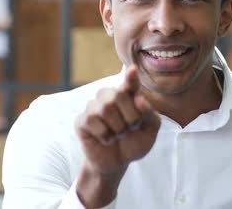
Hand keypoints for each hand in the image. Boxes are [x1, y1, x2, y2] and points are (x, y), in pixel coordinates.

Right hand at [74, 65, 160, 206]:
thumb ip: (149, 114)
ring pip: (105, 108)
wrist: (117, 162)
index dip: (131, 77)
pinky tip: (106, 139)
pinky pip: (91, 120)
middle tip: (131, 128)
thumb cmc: (134, 142)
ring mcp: (93, 107)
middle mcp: (109, 96)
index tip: (133, 70)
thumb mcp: (149, 131)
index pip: (129, 83)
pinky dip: (104, 135)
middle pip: (118, 94)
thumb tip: (139, 99)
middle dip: (130, 116)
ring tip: (118, 134)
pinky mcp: (82, 120)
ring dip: (118, 128)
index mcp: (128, 95)